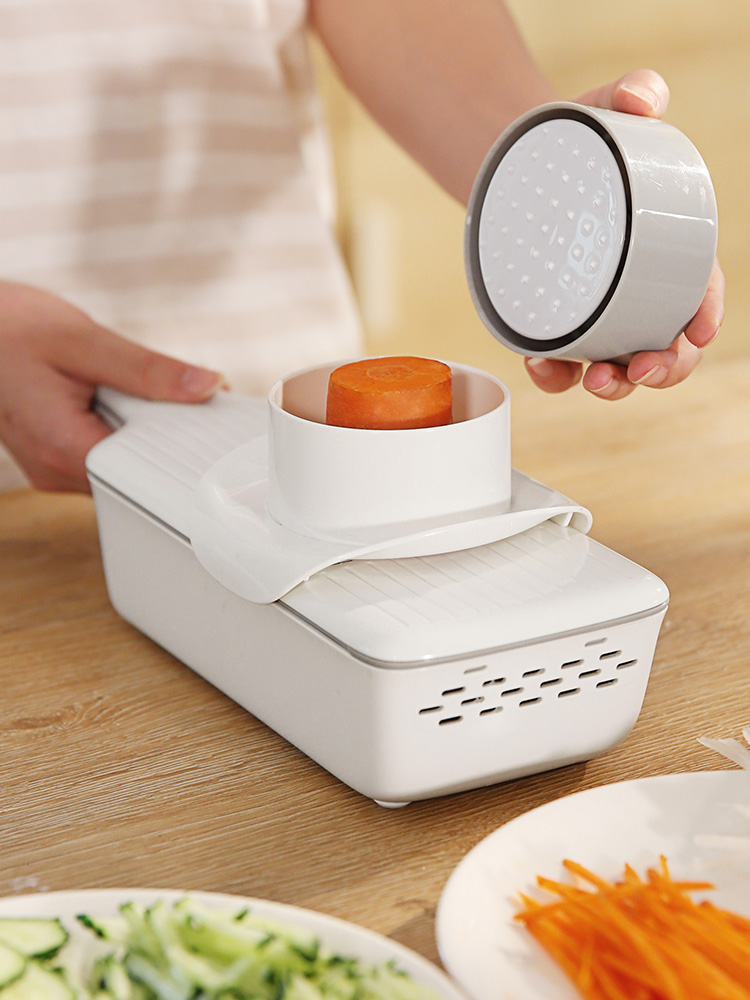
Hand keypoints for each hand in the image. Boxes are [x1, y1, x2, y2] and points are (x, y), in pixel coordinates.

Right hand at [0, 281, 224, 492]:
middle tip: (168, 393)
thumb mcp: (84, 341)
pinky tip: (110, 398)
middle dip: (164, 433)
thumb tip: (206, 386)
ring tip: (123, 389)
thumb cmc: (8, 330)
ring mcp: (53, 469)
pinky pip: (104, 453)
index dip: (183, 445)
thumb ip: (148, 370)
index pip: (147, 471)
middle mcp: (57, 471)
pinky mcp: (54, 457)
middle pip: (138, 470)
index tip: (206, 417)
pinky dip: (119, 427)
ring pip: (123, 462)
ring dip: (140, 429)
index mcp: (65, 449)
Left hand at [524, 69, 724, 399]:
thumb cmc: (575, 145)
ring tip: (596, 379)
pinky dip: (553, 375)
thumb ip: (629, 94)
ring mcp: (595, 312)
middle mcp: (635, 291)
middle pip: (667, 344)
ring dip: (614, 385)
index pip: (700, 290)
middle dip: (665, 368)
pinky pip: (560, 364)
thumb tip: (642, 98)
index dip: (705, 315)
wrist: (516, 165)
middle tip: (642, 368)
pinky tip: (542, 365)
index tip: (698, 329)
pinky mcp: (554, 322)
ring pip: (618, 365)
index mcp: (665, 251)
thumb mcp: (601, 112)